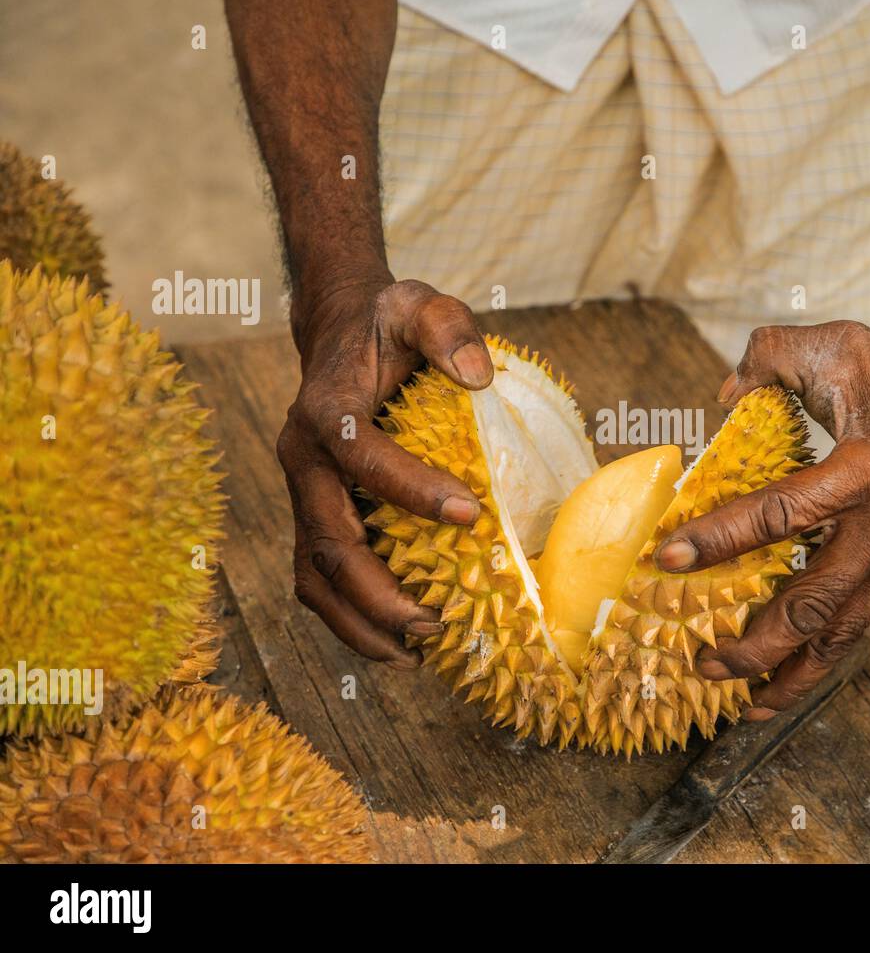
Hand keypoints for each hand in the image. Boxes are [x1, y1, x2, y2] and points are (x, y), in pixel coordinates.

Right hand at [277, 276, 493, 666]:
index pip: (364, 459)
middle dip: (377, 591)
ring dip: (358, 622)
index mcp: (325, 412)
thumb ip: (448, 328)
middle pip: (327, 542)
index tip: (471, 514)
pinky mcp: (312, 514)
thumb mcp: (418, 303)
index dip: (412, 489)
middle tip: (436, 622)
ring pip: (313, 574)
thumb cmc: (387, 323)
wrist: (338, 331)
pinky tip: (395, 643)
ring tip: (414, 654)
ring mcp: (301, 493)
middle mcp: (302, 460)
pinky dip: (350, 617)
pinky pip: (318, 577)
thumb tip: (480, 376)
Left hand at [654, 321, 869, 718]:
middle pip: (812, 605)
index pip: (780, 514)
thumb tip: (719, 396)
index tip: (667, 559)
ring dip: (788, 673)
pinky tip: (784, 674)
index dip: (719, 539)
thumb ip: (770, 356)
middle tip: (700, 661)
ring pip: (840, 635)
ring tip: (739, 701)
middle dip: (754, 645)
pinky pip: (858, 622)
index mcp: (866, 469)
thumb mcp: (838, 344)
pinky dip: (819, 654)